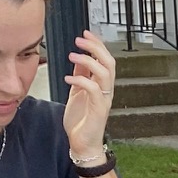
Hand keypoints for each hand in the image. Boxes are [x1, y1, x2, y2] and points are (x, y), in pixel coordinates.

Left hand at [62, 30, 115, 155]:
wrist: (82, 144)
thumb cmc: (81, 121)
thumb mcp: (77, 93)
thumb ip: (80, 76)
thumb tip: (78, 59)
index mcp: (101, 85)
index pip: (105, 59)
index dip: (97, 44)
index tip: (85, 33)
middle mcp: (106, 90)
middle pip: (109, 62)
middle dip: (95, 48)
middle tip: (80, 39)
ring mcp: (104, 100)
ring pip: (105, 74)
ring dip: (89, 61)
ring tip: (73, 55)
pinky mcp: (99, 109)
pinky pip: (93, 90)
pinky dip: (80, 81)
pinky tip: (68, 79)